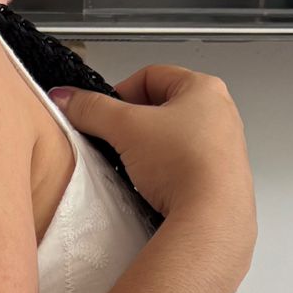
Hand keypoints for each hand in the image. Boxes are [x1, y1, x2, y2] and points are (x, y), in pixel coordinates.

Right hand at [50, 66, 254, 272]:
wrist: (212, 217)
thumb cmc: (184, 164)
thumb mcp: (126, 128)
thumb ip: (92, 110)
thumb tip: (68, 99)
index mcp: (203, 88)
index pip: (151, 76)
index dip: (121, 91)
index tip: (104, 113)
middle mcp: (220, 114)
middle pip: (163, 109)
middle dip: (136, 125)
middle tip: (117, 142)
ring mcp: (224, 149)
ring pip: (175, 140)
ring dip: (152, 152)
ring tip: (136, 168)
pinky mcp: (221, 181)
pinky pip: (186, 169)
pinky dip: (168, 175)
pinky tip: (156, 188)